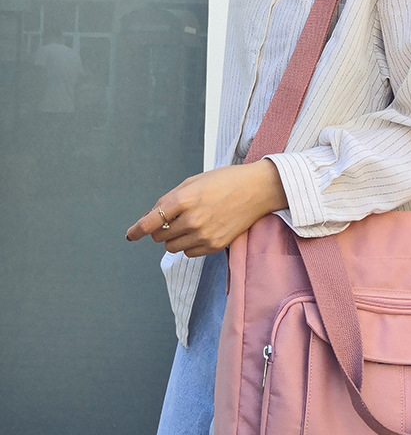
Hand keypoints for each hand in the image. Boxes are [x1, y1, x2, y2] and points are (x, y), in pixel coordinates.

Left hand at [126, 161, 287, 256]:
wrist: (257, 190)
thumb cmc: (225, 181)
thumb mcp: (193, 182)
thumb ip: (169, 199)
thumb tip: (149, 217)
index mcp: (184, 199)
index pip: (150, 221)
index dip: (136, 230)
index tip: (130, 235)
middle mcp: (192, 220)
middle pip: (159, 236)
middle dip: (160, 230)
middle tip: (171, 220)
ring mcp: (204, 235)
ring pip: (172, 247)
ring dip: (174, 238)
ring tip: (188, 225)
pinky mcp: (215, 246)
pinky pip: (189, 253)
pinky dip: (188, 245)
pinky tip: (200, 232)